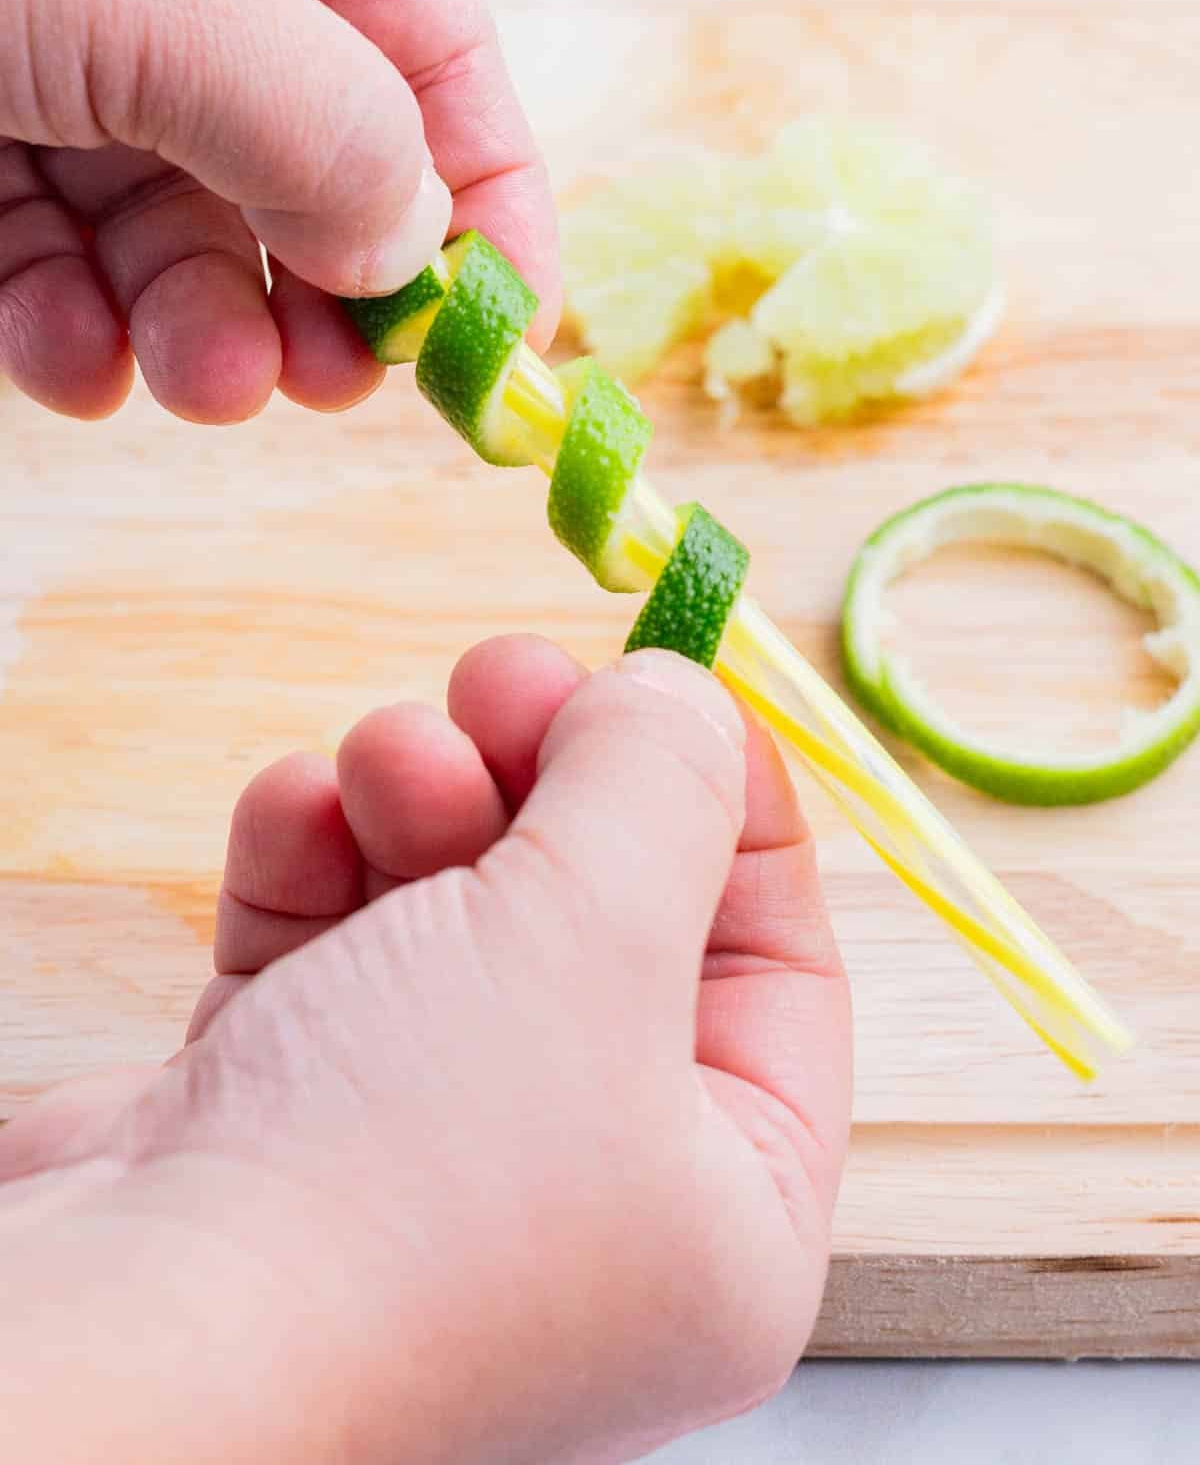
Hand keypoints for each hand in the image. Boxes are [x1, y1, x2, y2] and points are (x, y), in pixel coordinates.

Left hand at [0, 0, 556, 424]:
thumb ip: (331, 128)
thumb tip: (413, 244)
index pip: (432, 45)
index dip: (484, 192)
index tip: (509, 329)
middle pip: (300, 152)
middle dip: (312, 280)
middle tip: (323, 384)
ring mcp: (55, 29)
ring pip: (171, 215)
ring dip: (191, 316)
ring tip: (195, 378)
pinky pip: (43, 238)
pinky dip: (64, 315)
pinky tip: (69, 359)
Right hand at [0, 639, 850, 1463]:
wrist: (125, 1337)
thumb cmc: (404, 1175)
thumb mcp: (598, 936)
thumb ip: (662, 787)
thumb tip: (681, 703)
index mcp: (723, 1210)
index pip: (776, 960)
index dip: (725, 803)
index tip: (661, 678)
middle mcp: (585, 1198)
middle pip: (607, 919)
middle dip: (547, 777)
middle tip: (500, 678)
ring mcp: (426, 1163)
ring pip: (458, 909)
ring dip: (420, 801)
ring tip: (388, 762)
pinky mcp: (283, 1120)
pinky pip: (333, 945)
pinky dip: (314, 860)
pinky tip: (295, 819)